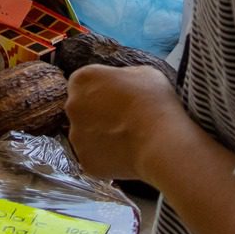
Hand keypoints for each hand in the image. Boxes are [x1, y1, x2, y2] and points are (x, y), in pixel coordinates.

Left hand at [65, 62, 188, 183]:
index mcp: (82, 79)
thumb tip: (121, 84)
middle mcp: (72, 106)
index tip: (117, 97)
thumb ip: (123, 76)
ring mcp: (76, 136)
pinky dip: (107, 157)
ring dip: (101, 135)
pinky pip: (94, 157)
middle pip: (82, 108)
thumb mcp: (143, 73)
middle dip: (98, 113)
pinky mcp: (85, 160)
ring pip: (86, 134)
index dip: (102, 90)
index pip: (84, 82)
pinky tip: (126, 153)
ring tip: (128, 138)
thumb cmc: (155, 103)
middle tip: (124, 119)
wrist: (161, 142)